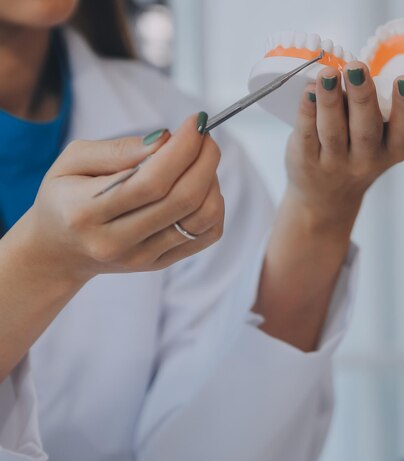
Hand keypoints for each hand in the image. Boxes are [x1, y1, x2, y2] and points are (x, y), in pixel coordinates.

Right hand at [16, 113, 223, 283]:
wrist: (60, 251)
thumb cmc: (65, 197)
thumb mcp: (72, 161)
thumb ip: (117, 150)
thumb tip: (166, 140)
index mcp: (86, 212)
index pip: (150, 181)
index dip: (182, 149)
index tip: (197, 123)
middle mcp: (116, 242)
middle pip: (182, 200)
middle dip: (205, 160)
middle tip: (205, 137)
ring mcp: (142, 258)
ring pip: (201, 219)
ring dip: (211, 182)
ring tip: (199, 163)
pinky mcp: (161, 264)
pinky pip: (207, 235)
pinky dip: (214, 206)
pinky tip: (200, 189)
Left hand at [284, 62, 403, 235]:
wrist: (326, 199)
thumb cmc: (370, 154)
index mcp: (395, 149)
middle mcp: (365, 160)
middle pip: (365, 130)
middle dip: (363, 99)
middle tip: (357, 67)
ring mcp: (334, 163)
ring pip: (332, 132)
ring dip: (329, 101)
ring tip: (328, 73)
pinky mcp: (306, 161)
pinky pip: (305, 137)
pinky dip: (305, 115)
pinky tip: (307, 91)